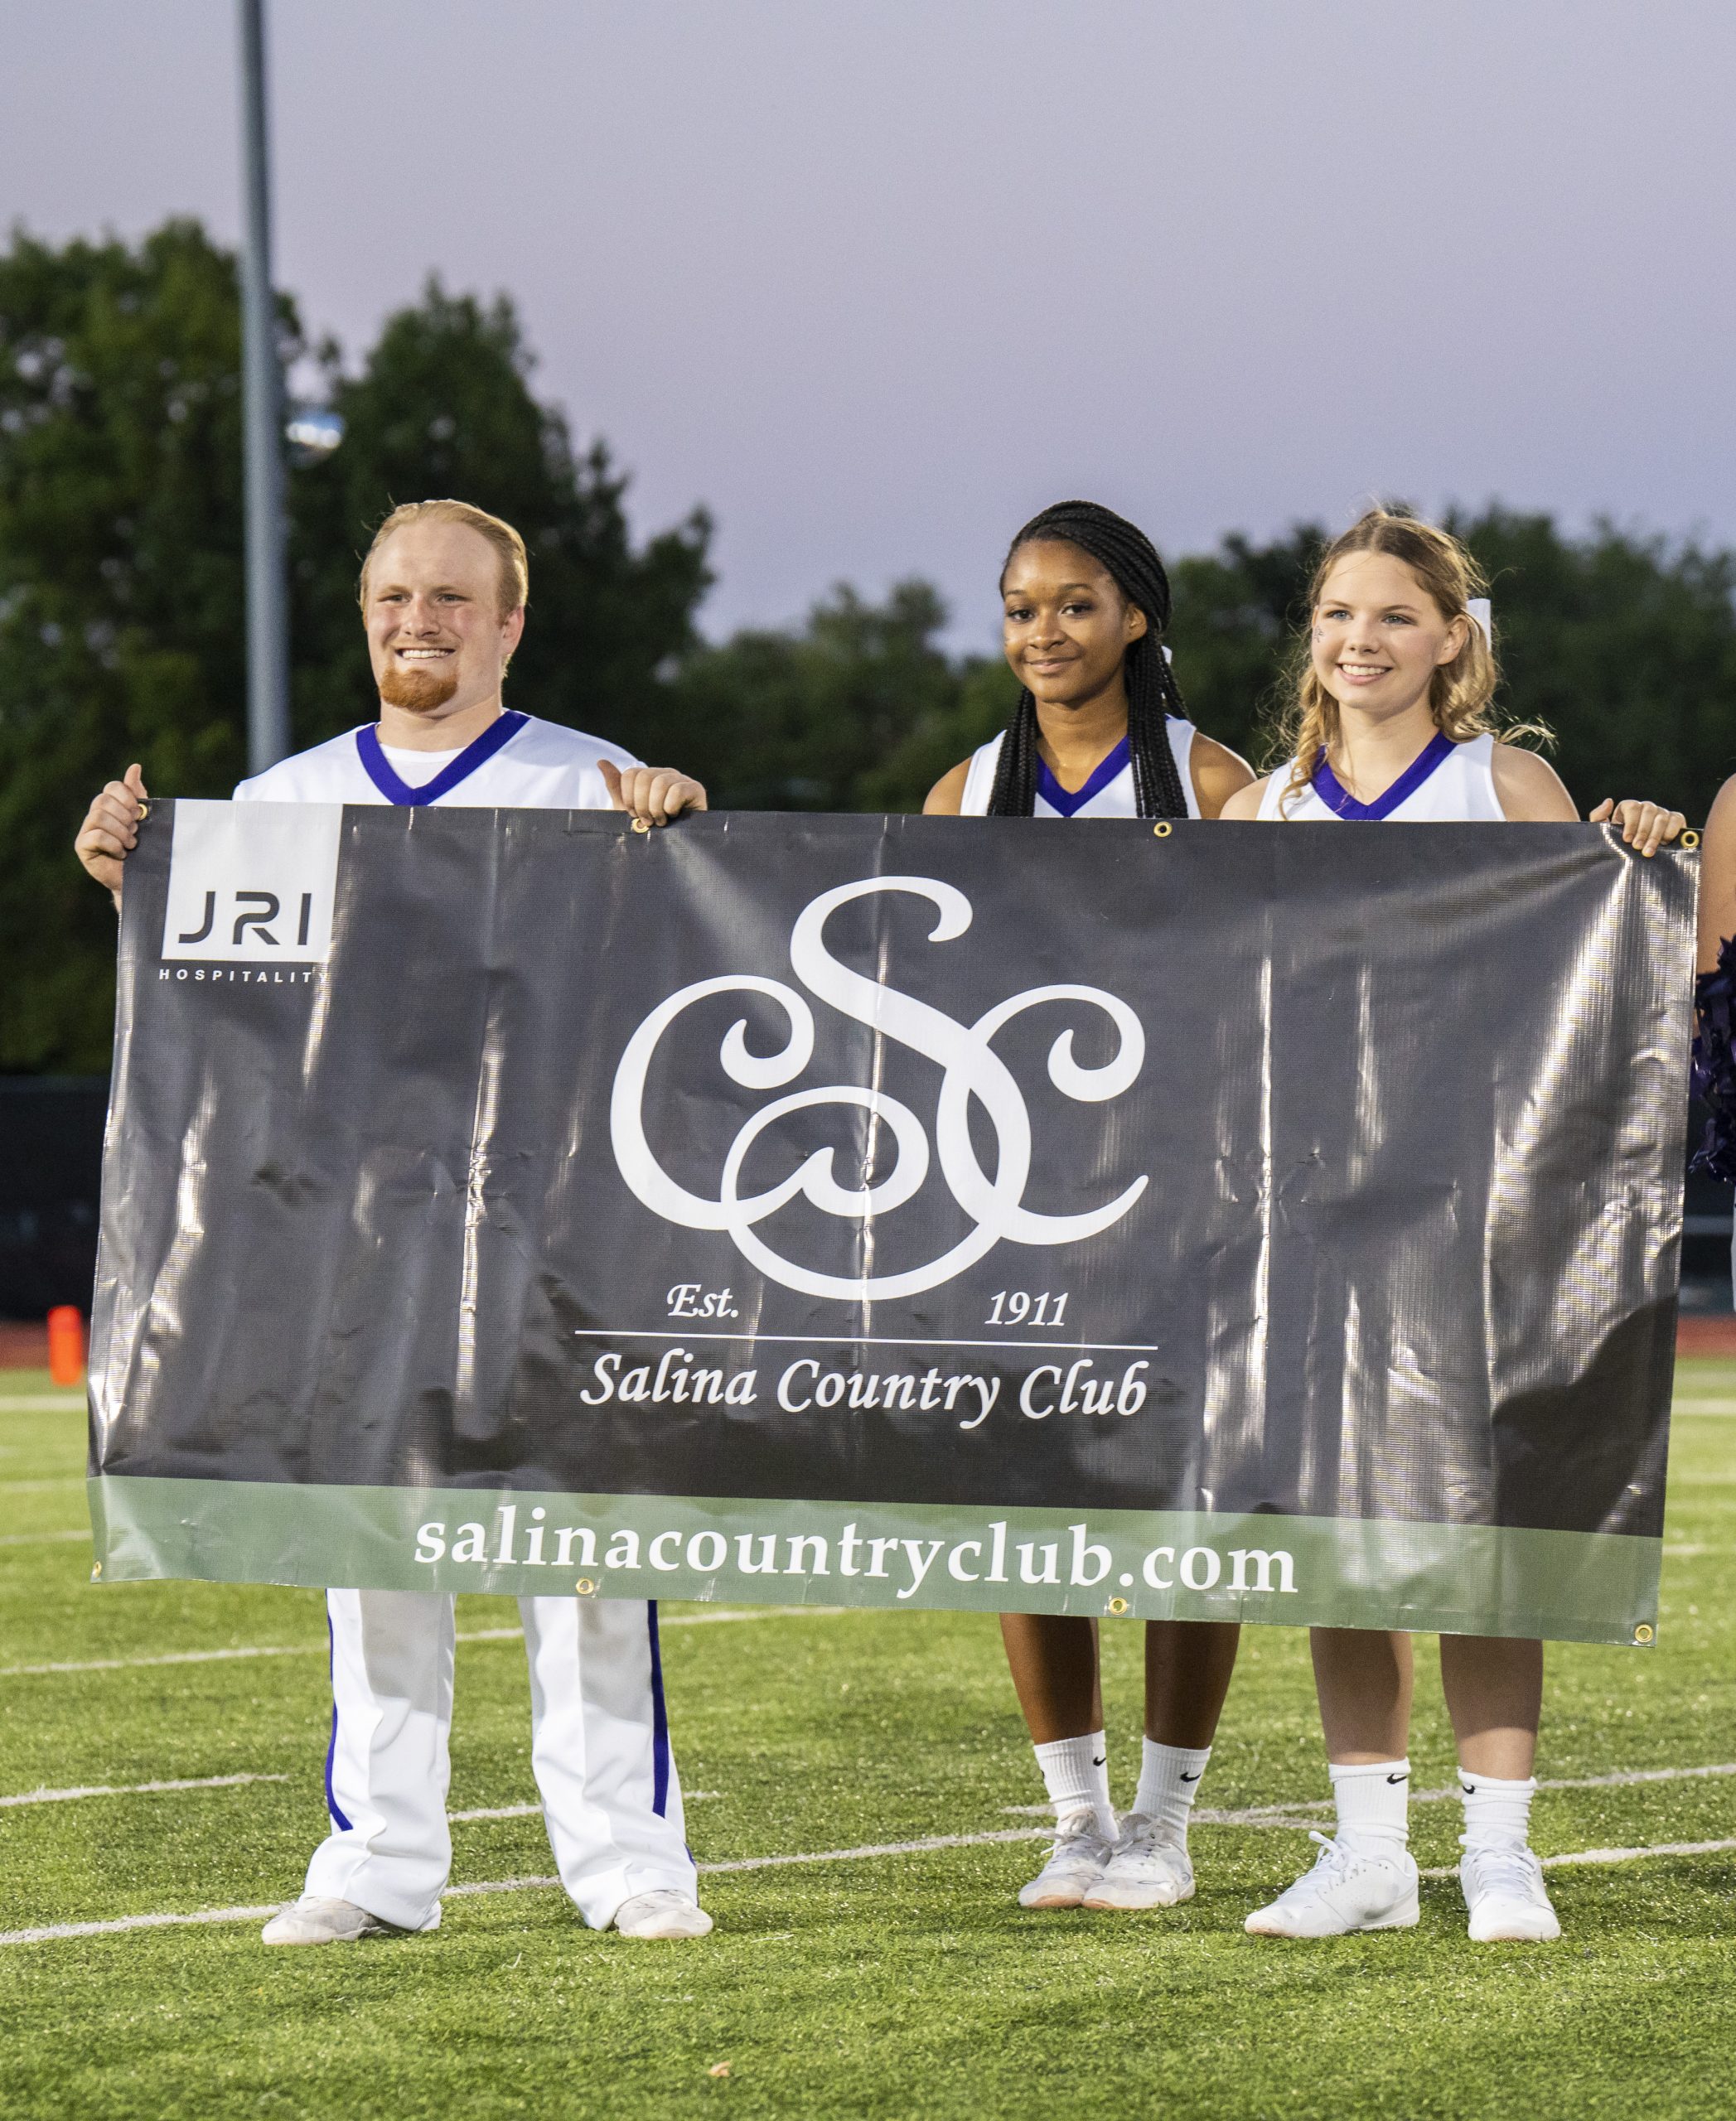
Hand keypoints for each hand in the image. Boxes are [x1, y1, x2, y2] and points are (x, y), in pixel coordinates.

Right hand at [75, 763, 148, 904]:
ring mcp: (86, 830)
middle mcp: (95, 815)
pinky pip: (96, 835)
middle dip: (125, 816)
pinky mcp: (82, 846)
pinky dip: (113, 844)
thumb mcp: (144, 820)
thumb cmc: (143, 849)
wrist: (139, 878)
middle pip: (104, 800)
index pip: (113, 787)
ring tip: (131, 844)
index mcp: (110, 806)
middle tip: (135, 831)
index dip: (127, 797)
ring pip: (99, 816)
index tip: (139, 812)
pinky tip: (121, 853)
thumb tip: (135, 767)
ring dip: (121, 831)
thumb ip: (137, 795)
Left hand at [599, 759, 707, 826]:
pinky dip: (670, 807)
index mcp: (649, 776)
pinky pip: (678, 790)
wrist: (673, 847)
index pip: (631, 774)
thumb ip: (616, 787)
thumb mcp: (629, 810)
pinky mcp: (696, 789)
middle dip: (641, 804)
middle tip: (646, 821)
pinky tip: (673, 816)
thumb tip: (601, 762)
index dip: (628, 797)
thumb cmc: (651, 828)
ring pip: (660, 783)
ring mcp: (681, 779)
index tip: (633, 814)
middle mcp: (665, 774)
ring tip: (660, 822)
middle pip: (644, 777)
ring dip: (656, 808)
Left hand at [1589, 798, 1686, 857]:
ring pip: (1662, 817)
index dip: (1630, 823)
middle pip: (1648, 811)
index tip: (1626, 840)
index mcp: (1629, 808)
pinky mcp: (1676, 820)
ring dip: (1655, 836)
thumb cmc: (1616, 844)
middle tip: (1637, 848)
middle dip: (1643, 831)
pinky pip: (1677, 819)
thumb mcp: (1602, 832)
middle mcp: (1647, 808)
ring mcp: (1662, 813)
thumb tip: (1609, 801)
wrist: (1632, 860)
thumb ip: (1598, 816)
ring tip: (1648, 852)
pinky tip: (1665, 844)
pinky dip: (1672, 831)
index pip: (1632, 807)